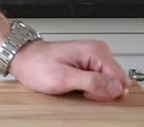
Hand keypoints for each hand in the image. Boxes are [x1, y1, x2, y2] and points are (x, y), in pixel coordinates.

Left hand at [8, 39, 130, 101]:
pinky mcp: (90, 63)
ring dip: (94, 90)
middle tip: (78, 89)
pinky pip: (101, 81)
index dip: (104, 92)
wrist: (23, 58)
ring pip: (109, 83)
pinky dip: (91, 88)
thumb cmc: (37, 65)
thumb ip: (92, 83)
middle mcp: (99, 51)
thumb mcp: (63, 78)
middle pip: (116, 82)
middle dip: (99, 92)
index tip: (86, 91)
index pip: (119, 80)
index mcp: (96, 51)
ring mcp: (95, 56)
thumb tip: (116, 88)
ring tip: (75, 85)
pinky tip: (77, 84)